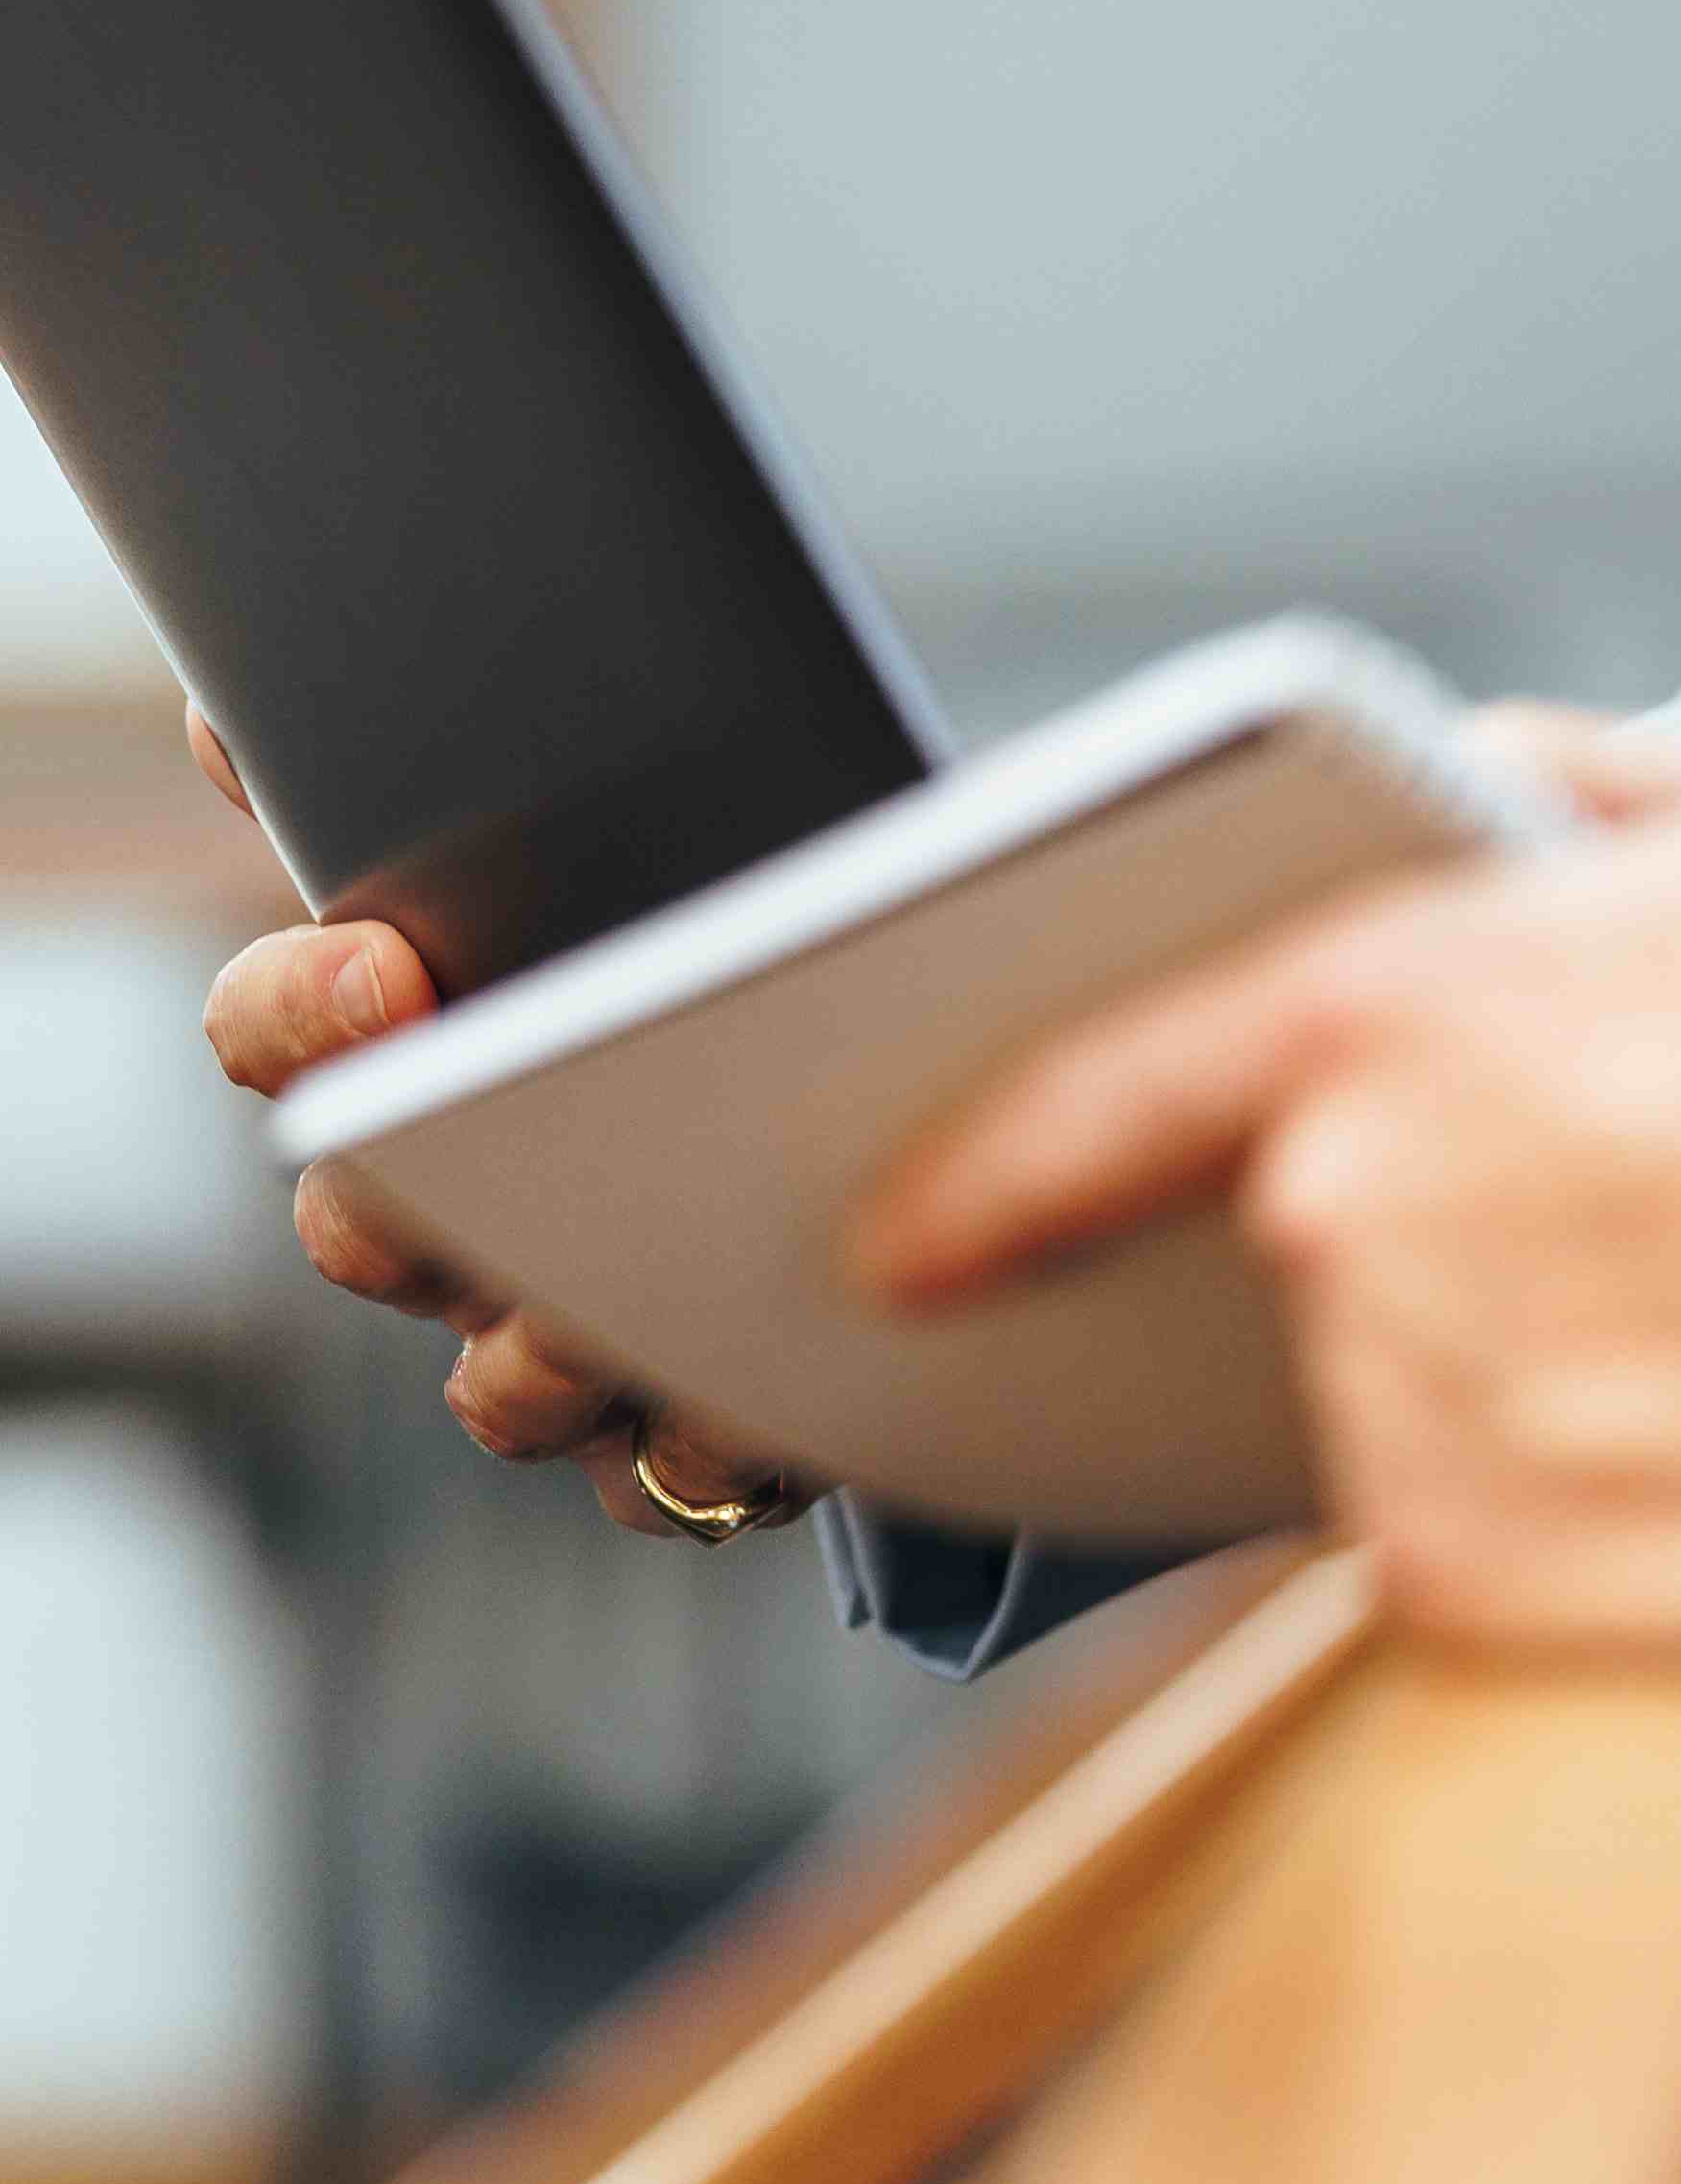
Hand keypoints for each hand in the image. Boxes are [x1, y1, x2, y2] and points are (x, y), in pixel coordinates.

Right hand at [192, 711, 808, 1541]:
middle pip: (360, 1231)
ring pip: (496, 1386)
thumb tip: (237, 701)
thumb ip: (435, 752)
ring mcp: (567, 1329)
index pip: (279, 1033)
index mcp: (418, 1045)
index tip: (383, 962)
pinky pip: (669, 1482)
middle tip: (488, 1147)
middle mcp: (463, 1205)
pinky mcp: (698, 1425)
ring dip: (538, 1355)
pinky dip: (706, 1452)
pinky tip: (764, 1409)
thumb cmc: (745, 892)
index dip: (298, 1010)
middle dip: (400, 1204)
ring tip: (610, 1302)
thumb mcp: (633, 796)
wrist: (941, 1042)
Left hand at [860, 740, 1680, 1652]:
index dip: (987, 1160)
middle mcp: (1374, 1221)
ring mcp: (1433, 1429)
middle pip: (1294, 1238)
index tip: (904, 1219)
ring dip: (1488, 1354)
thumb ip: (1575, 785)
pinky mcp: (1513, 1603)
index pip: (1105, 1089)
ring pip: (1372, 1394)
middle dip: (1415, 1217)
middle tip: (1623, 1193)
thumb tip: (1448, 781)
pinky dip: (1553, 1481)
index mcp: (1416, 1002)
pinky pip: (1455, 1538)